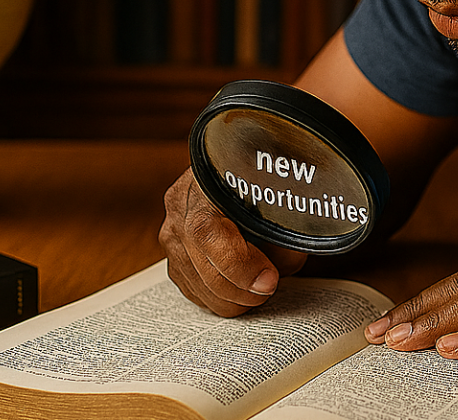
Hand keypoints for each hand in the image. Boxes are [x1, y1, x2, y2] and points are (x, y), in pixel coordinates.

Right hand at [159, 168, 307, 315]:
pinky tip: (242, 282)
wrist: (234, 162)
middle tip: (272, 285)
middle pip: (206, 272)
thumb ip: (282, 226)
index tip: (269, 280)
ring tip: (261, 280)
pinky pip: (197, 291)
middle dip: (247, 290)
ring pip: (203, 290)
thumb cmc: (259, 171)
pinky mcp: (174, 255)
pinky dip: (223, 295)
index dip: (241, 266)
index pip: (208, 234)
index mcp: (204, 184)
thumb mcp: (278, 187)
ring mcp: (173, 235)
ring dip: (237, 296)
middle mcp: (181, 211)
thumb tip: (285, 264)